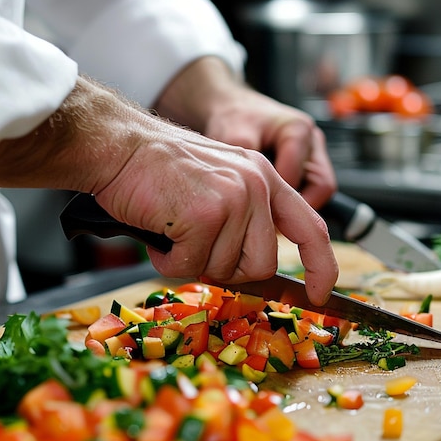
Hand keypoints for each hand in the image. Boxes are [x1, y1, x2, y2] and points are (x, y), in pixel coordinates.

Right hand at [0, 76, 338, 304]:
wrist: (120, 146)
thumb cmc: (161, 169)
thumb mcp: (220, 183)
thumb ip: (246, 221)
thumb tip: (253, 270)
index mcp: (266, 179)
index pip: (311, 228)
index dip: (320, 267)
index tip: (319, 294)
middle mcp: (257, 186)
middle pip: (262, 265)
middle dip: (227, 267)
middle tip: (196, 244)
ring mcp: (234, 199)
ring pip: (225, 268)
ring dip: (192, 260)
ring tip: (173, 228)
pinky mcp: (206, 214)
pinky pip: (191, 266)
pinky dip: (168, 260)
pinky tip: (160, 232)